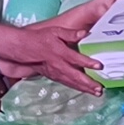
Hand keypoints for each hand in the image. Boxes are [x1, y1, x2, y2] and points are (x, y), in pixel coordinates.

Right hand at [0, 0, 123, 94]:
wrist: (23, 49)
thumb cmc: (40, 39)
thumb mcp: (55, 31)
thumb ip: (71, 34)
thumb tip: (85, 33)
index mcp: (60, 52)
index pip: (76, 59)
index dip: (88, 62)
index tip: (99, 66)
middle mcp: (59, 65)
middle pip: (76, 76)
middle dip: (89, 83)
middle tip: (100, 88)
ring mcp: (56, 73)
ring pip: (72, 83)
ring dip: (85, 88)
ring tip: (97, 93)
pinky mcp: (54, 76)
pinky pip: (67, 83)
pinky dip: (77, 88)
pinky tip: (85, 90)